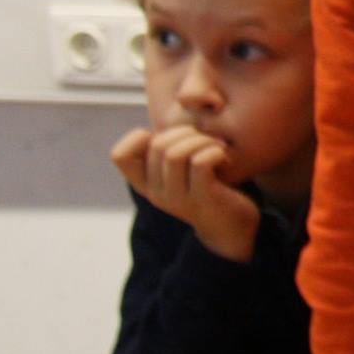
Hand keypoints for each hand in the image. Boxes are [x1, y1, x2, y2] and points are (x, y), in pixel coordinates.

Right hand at [112, 125, 260, 260]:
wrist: (234, 227)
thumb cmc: (210, 188)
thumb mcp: (182, 169)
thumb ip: (167, 150)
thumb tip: (160, 126)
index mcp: (147, 184)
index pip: (119, 156)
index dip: (138, 136)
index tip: (168, 139)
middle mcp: (156, 193)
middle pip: (157, 145)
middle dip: (186, 131)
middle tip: (206, 140)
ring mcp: (177, 199)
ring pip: (175, 153)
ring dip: (202, 141)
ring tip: (218, 148)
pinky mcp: (201, 200)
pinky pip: (200, 163)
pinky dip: (215, 152)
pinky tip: (225, 158)